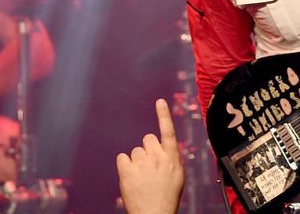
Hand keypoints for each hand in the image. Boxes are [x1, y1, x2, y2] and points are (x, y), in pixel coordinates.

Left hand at [116, 99, 184, 213]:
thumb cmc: (166, 198)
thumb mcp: (176, 177)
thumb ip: (169, 159)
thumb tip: (162, 148)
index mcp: (172, 159)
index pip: (168, 132)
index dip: (164, 115)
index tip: (160, 101)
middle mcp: (157, 157)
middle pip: (148, 139)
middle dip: (148, 149)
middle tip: (150, 166)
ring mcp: (141, 163)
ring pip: (136, 150)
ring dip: (137, 161)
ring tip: (142, 178)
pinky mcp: (126, 170)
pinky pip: (122, 157)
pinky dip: (125, 165)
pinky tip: (131, 177)